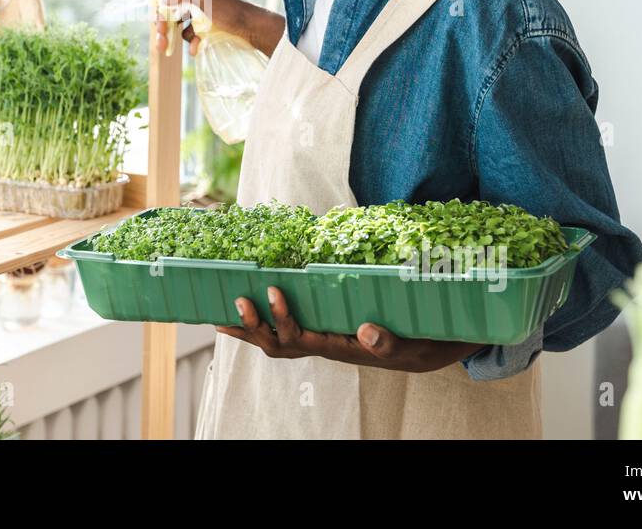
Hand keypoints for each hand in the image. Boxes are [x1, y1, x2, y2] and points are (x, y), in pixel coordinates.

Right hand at [153, 0, 282, 56]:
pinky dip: (193, 44)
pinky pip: (195, 39)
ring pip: (184, 29)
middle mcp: (202, 3)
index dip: (162, 11)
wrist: (254, 30)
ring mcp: (207, 19)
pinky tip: (197, 49)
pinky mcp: (213, 34)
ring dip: (182, 38)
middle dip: (166, 30)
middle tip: (160, 44)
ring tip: (190, 45)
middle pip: (175, 15)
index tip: (158, 26)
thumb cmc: (231, 11)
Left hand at [215, 286, 483, 372]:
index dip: (284, 317)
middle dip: (257, 325)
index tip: (273, 290)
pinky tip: (241, 313)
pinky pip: (282, 333)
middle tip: (239, 298)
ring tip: (223, 312)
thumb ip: (387, 340)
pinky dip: (260, 325)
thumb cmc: (410, 342)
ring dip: (251, 328)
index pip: (303, 337)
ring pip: (276, 342)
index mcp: (339, 347)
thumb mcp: (405, 343)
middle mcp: (323, 346)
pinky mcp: (317, 333)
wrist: (418, 352)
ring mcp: (317, 341)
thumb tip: (366, 331)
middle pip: (280, 345)